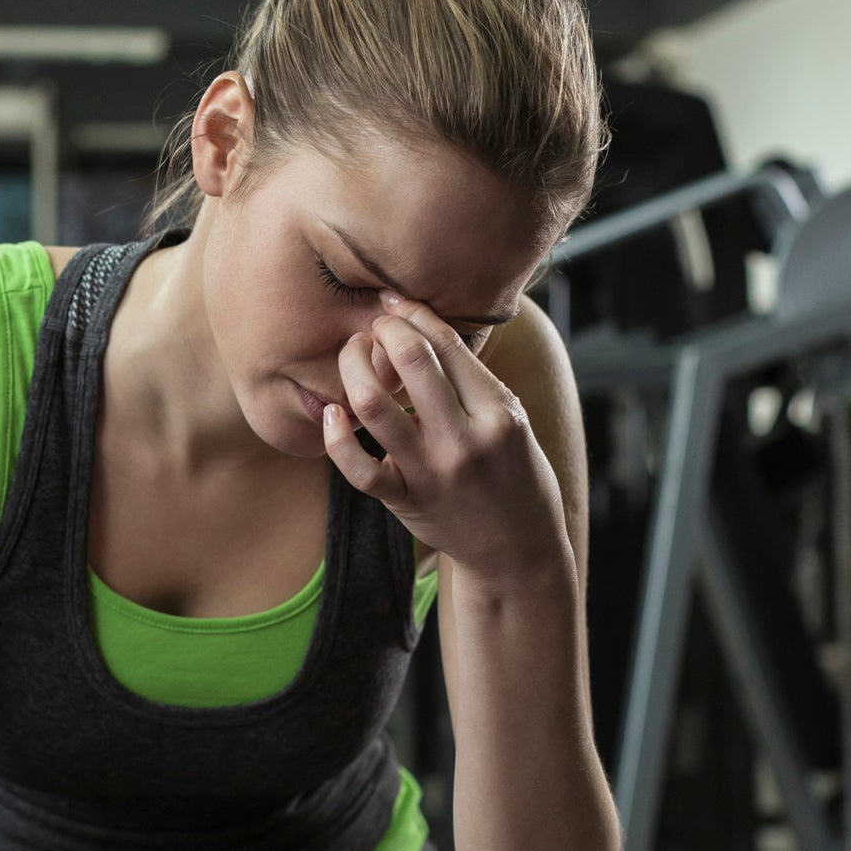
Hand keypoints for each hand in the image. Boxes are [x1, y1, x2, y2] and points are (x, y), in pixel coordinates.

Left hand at [320, 294, 567, 580]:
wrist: (517, 549)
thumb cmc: (515, 474)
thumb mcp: (512, 421)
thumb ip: (473, 381)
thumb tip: (425, 326)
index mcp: (498, 412)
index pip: (448, 345)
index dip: (414, 314)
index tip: (394, 301)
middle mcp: (464, 439)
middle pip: (411, 362)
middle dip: (384, 331)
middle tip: (373, 326)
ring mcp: (431, 472)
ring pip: (374, 406)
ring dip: (353, 369)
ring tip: (353, 356)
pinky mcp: (405, 499)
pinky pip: (358, 467)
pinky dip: (336, 436)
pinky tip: (332, 413)